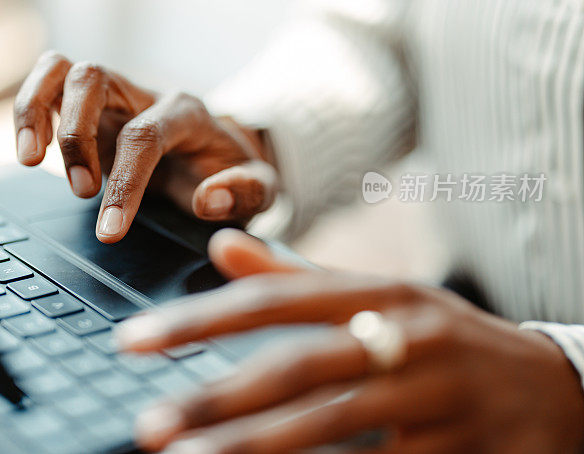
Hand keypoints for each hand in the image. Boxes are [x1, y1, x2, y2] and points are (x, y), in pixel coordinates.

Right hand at [13, 52, 277, 242]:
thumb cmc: (233, 174)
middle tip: (82, 193)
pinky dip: (29, 109)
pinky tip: (29, 149)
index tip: (110, 230)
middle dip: (76, 137)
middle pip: (94, 79)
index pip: (144, 135)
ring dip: (37, 109)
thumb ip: (245, 193)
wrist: (220, 155)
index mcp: (188, 112)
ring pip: (62, 68)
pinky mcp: (90, 107)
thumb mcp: (260, 190)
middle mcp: (145, 94)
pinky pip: (49, 83)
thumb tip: (208, 200)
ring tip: (30, 159)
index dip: (123, 183)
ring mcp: (114, 95)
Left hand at [116, 229, 583, 452]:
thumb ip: (294, 276)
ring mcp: (435, 398)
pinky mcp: (456, 451)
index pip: (274, 301)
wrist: (551, 385)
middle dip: (218, 398)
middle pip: (297, 368)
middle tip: (150, 424)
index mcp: (379, 292)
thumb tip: (220, 245)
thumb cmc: (444, 336)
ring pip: (332, 427)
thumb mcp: (378, 294)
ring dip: (255, 448)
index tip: (136, 341)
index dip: (201, 320)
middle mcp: (406, 337)